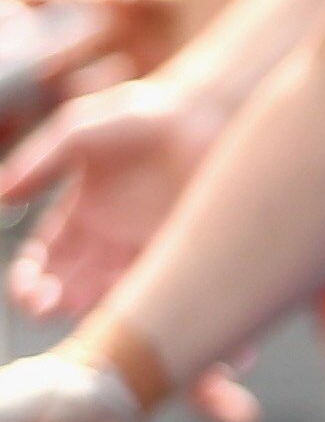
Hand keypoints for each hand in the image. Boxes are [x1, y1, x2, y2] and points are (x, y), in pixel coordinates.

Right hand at [5, 64, 232, 324]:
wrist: (207, 112)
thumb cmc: (141, 115)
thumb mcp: (78, 132)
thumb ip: (40, 161)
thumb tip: (1, 196)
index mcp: (78, 219)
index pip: (43, 263)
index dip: (29, 283)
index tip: (28, 292)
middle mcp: (110, 242)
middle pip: (73, 288)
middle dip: (56, 304)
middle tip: (52, 308)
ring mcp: (148, 248)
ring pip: (115, 294)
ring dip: (99, 309)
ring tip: (90, 308)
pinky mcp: (185, 247)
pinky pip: (164, 285)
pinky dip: (152, 301)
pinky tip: (142, 305)